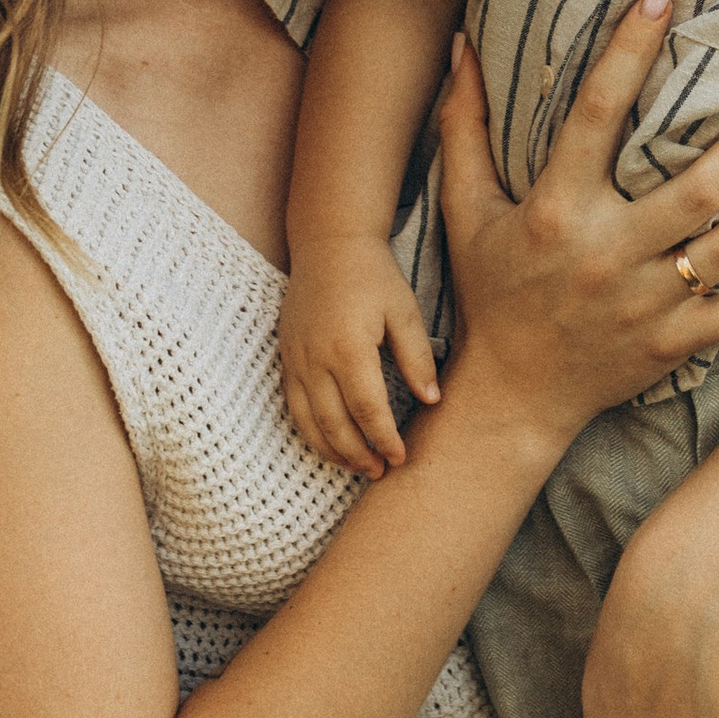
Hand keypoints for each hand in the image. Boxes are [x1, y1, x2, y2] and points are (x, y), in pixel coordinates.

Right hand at [281, 233, 438, 480]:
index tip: (401, 459)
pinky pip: (293, 406)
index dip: (385, 439)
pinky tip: (330, 443)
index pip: (368, 410)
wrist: (328, 245)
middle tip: (380, 472)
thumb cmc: (373, 276)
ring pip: (308, 422)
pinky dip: (310, 431)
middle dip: (357, 455)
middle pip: (334, 425)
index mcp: (349, 348)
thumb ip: (417, 357)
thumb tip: (433, 401)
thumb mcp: (404, 312)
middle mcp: (316, 359)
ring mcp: (296, 359)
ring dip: (331, 450)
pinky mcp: (286, 357)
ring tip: (357, 466)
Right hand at [435, 0, 718, 447]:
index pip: (596, 115)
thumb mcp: (465, 209)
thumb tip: (462, 43)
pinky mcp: (676, 343)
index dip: (629, 49)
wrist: (511, 399)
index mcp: (554, 212)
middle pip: (695, 187)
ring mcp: (646, 305)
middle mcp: (605, 256)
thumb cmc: (491, 291)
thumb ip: (464, 126)